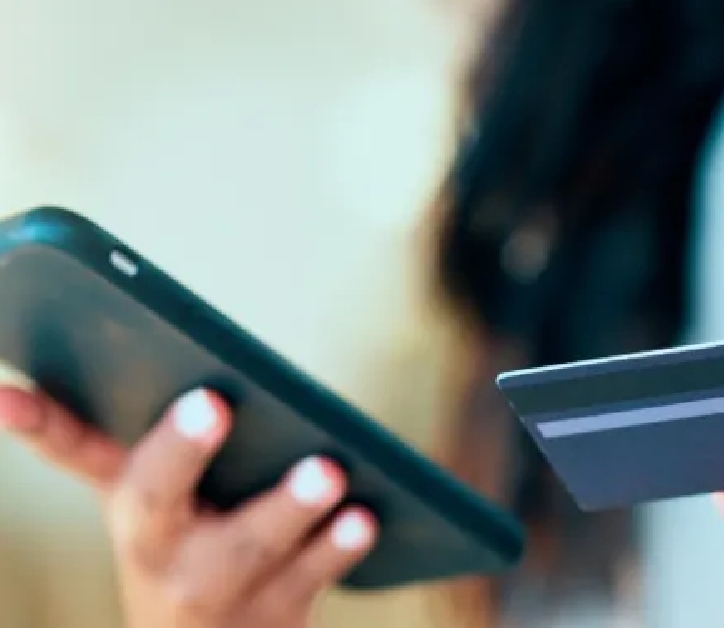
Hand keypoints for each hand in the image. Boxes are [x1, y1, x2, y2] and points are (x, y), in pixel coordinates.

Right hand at [0, 386, 377, 627]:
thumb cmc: (203, 544)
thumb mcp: (176, 500)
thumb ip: (187, 442)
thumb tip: (228, 374)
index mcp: (130, 498)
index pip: (70, 448)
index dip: (36, 423)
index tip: (5, 396)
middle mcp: (154, 545)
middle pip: (155, 496)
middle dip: (179, 451)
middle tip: (211, 403)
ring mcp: (208, 588)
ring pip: (245, 545)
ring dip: (285, 507)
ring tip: (328, 470)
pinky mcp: (270, 616)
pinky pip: (306, 579)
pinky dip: (336, 549)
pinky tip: (364, 518)